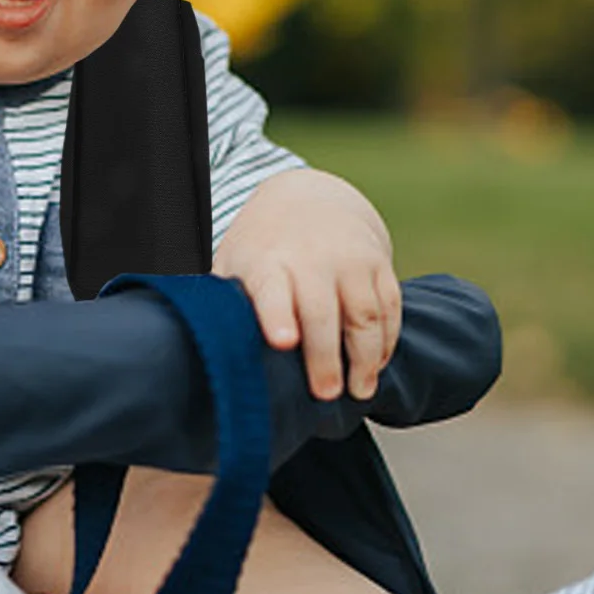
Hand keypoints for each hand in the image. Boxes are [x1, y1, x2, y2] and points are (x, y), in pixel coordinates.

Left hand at [213, 169, 400, 401]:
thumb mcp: (234, 263)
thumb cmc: (262, 249)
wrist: (310, 200)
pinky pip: (389, 308)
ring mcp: (350, 261)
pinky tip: (376, 366)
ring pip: (365, 314)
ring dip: (366, 358)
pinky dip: (386, 341)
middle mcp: (312, 259)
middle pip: (322, 312)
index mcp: (268, 262)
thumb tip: (204, 348)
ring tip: (359, 391)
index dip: (278, 316)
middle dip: (325, 356)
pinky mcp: (378, 265)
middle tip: (325, 394)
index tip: (283, 342)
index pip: (272, 290)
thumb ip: (225, 302)